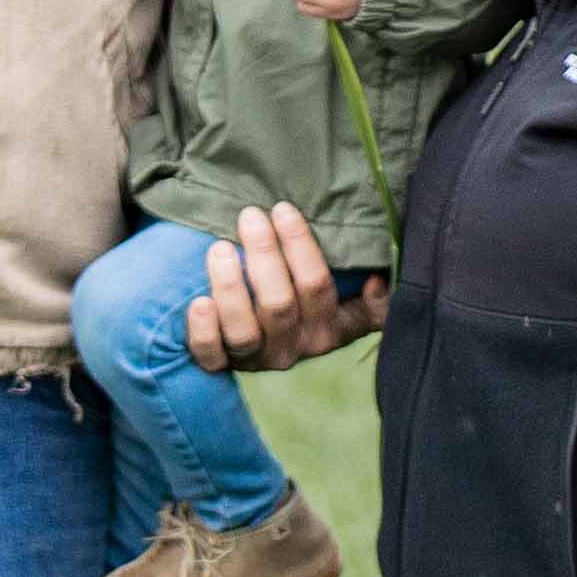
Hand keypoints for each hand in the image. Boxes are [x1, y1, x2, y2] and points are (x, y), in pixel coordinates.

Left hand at [178, 199, 378, 368]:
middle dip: (263, 255)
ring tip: (219, 249)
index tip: (282, 209)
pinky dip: (203, 332)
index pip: (317, 286)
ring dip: (230, 288)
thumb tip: (376, 282)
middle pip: (279, 304)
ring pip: (244, 331)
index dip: (299, 246)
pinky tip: (199, 301)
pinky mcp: (223, 366)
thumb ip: (375, 298)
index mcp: (328, 329)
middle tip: (249, 216)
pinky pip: (212, 357)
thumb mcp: (356, 306)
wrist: (274, 340)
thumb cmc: (317, 305)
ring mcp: (257, 359)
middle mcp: (293, 348)